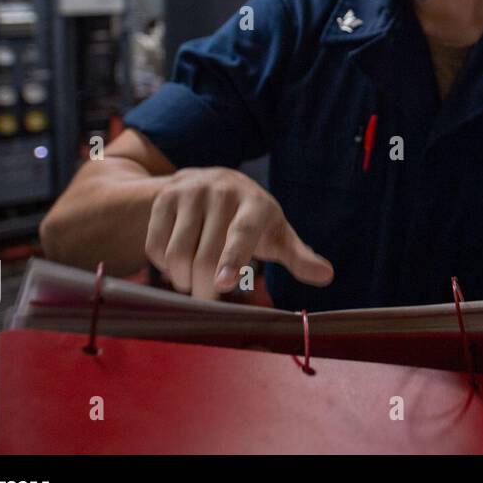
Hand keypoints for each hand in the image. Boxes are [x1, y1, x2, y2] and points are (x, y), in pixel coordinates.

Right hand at [144, 167, 333, 298]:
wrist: (212, 182)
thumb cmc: (252, 218)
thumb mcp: (277, 233)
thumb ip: (298, 256)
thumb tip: (326, 275)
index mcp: (254, 203)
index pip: (242, 233)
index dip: (232, 259)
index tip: (222, 285)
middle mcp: (221, 191)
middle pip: (204, 254)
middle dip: (204, 288)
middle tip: (208, 300)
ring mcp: (190, 192)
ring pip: (176, 253)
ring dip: (182, 280)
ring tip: (193, 281)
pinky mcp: (164, 197)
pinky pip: (155, 246)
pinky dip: (163, 267)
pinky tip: (178, 265)